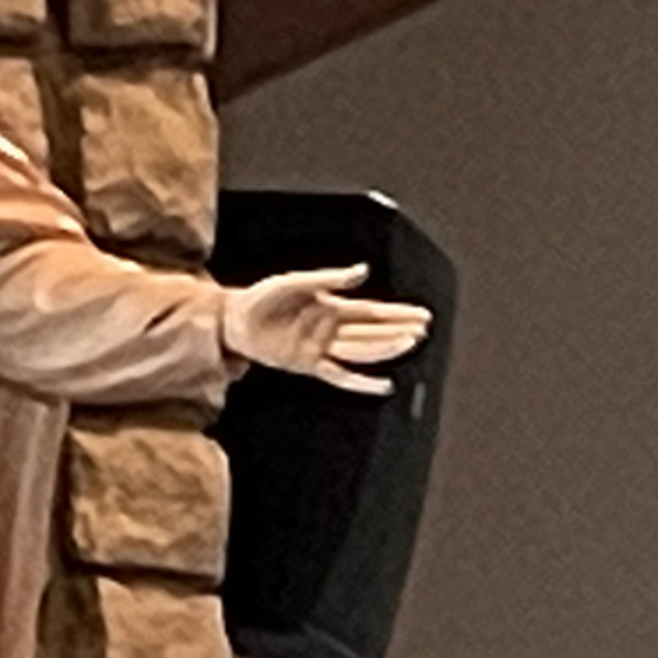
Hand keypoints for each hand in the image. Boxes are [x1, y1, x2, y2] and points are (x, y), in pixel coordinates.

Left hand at [222, 265, 432, 395]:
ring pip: (362, 351)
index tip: (422, 315)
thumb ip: (329, 278)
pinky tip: (383, 386)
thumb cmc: (262, 298)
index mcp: (331, 306)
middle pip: (373, 332)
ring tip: (411, 343)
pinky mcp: (307, 365)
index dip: (398, 314)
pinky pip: (339, 376)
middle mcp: (331, 329)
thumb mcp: (295, 282)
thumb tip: (363, 271)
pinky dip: (361, 383)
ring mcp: (320, 348)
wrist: (233, 319)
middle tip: (424, 329)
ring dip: (386, 348)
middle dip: (398, 330)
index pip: (372, 312)